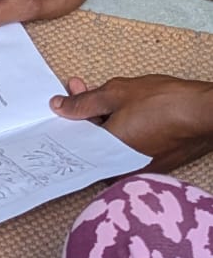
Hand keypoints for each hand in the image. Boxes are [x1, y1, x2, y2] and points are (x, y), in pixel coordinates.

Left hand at [50, 74, 212, 172]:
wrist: (204, 112)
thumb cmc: (164, 103)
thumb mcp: (115, 94)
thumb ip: (84, 102)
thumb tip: (59, 107)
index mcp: (106, 155)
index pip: (76, 140)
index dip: (68, 116)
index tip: (63, 100)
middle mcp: (121, 168)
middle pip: (92, 140)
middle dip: (84, 113)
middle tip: (80, 90)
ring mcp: (139, 167)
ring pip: (110, 143)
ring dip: (102, 119)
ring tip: (102, 94)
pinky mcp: (154, 163)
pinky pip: (128, 147)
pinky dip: (122, 129)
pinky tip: (124, 110)